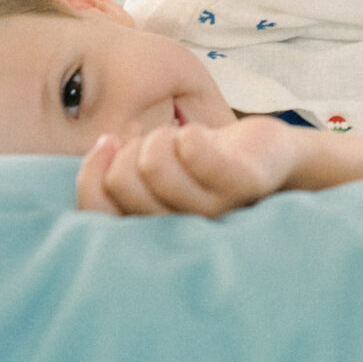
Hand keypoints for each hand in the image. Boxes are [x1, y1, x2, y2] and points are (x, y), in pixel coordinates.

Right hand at [74, 115, 306, 216]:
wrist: (270, 154)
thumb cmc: (206, 159)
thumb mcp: (157, 163)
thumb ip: (124, 167)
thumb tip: (104, 145)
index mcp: (151, 226)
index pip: (94, 211)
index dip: (92, 171)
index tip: (110, 141)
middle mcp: (177, 228)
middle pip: (121, 182)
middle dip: (132, 146)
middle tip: (159, 139)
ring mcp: (210, 209)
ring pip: (153, 166)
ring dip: (162, 137)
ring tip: (181, 138)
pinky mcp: (240, 185)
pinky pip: (194, 153)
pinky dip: (189, 133)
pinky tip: (198, 134)